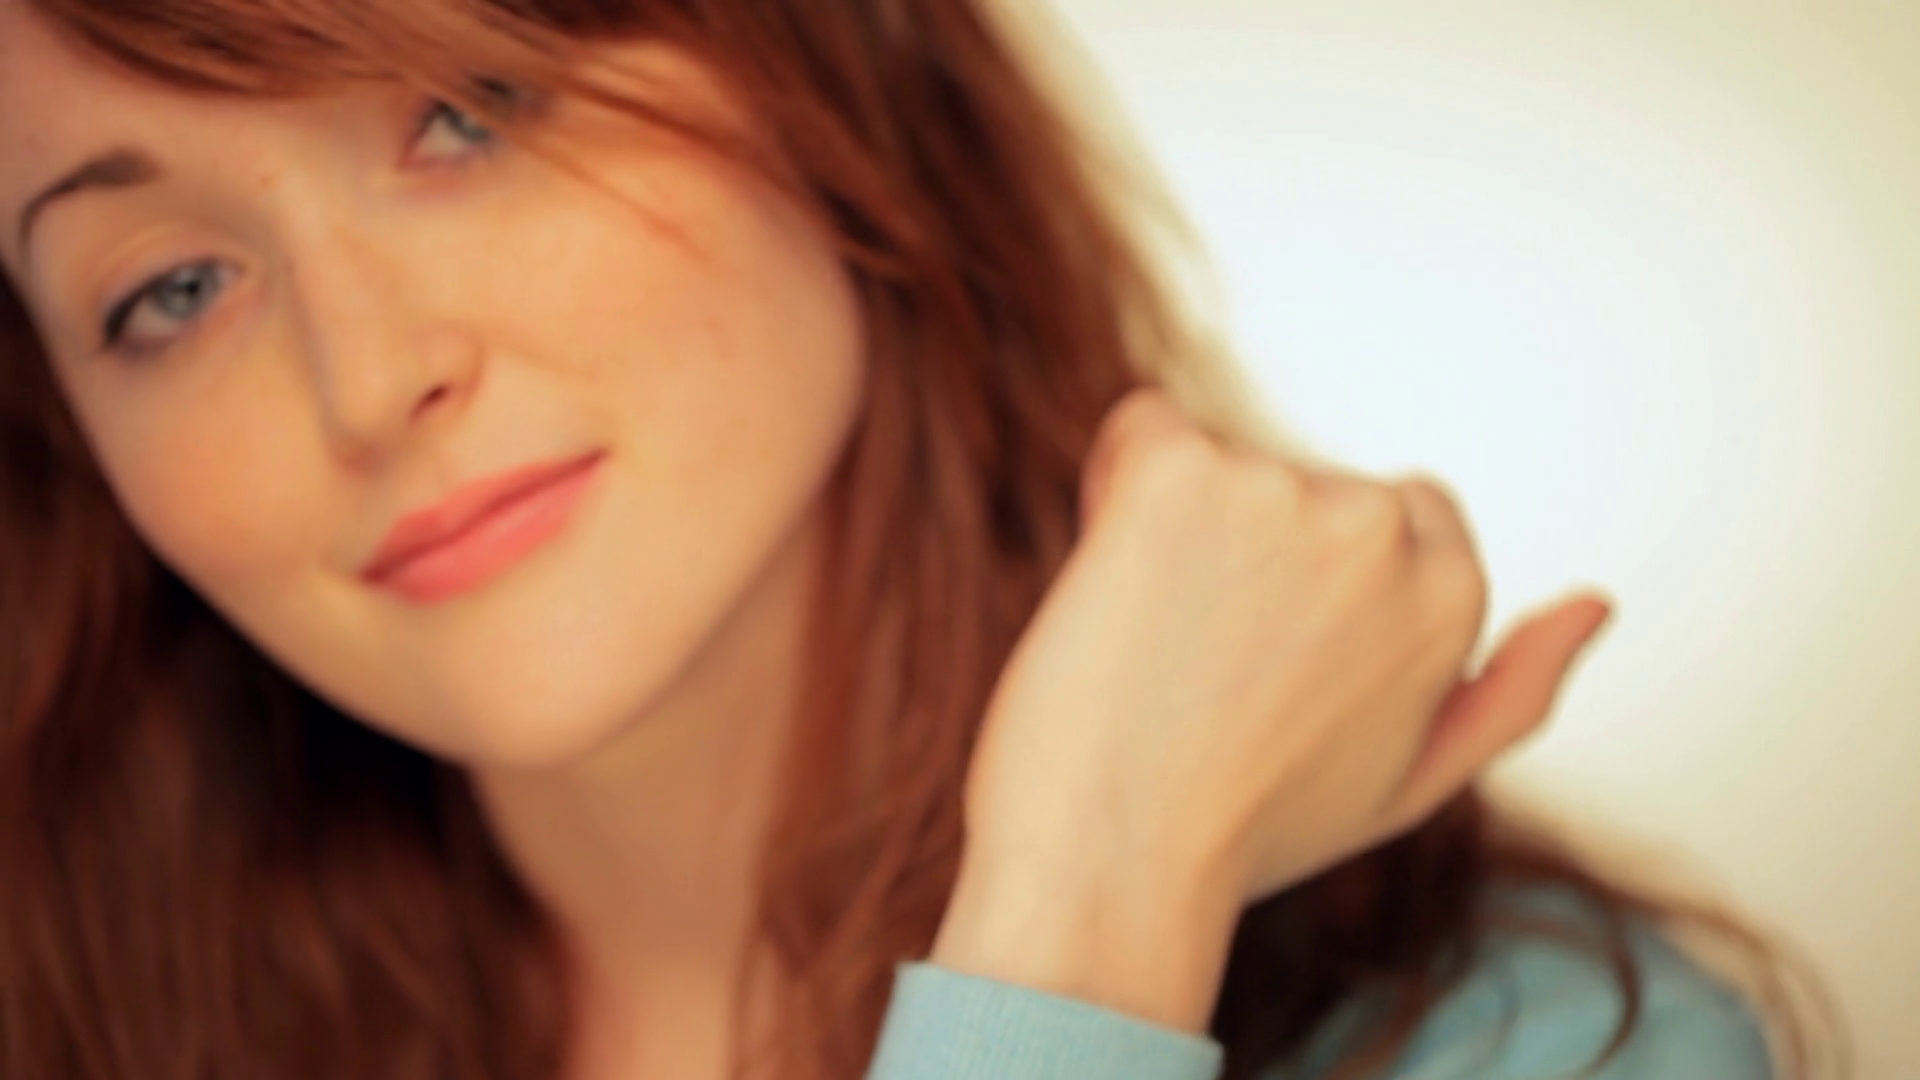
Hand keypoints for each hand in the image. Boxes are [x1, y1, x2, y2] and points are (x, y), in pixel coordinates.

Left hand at [930, 388, 1612, 1031]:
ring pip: (1220, 465)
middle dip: (1249, 551)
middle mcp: (1380, 527)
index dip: (1316, 581)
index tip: (1268, 658)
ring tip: (1154, 650)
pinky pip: (1142, 431)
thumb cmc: (1249, 830)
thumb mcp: (1413, 784)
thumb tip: (1596, 603)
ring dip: (1178, 531)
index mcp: (1450, 591)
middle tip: (1203, 668)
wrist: (1115, 861)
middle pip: (1302, 486)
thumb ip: (1513, 693)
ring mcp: (1278, 489)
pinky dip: (1112, 491)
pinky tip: (1111, 588)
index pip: (1402, 516)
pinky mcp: (1178, 471)